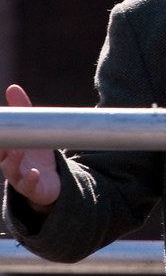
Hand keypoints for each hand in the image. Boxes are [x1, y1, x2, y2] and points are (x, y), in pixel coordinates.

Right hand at [0, 84, 60, 212]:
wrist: (51, 180)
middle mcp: (10, 164)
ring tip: (19, 150)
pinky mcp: (34, 188)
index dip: (0, 132)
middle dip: (2, 147)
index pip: (0, 141)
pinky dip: (31, 180)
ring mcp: (20, 178)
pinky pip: (29, 186)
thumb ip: (22, 111)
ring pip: (12, 171)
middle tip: (4, 138)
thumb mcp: (31, 130)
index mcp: (8, 150)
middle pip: (2, 156)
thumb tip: (12, 87)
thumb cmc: (36, 153)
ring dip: (14, 161)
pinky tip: (35, 174)